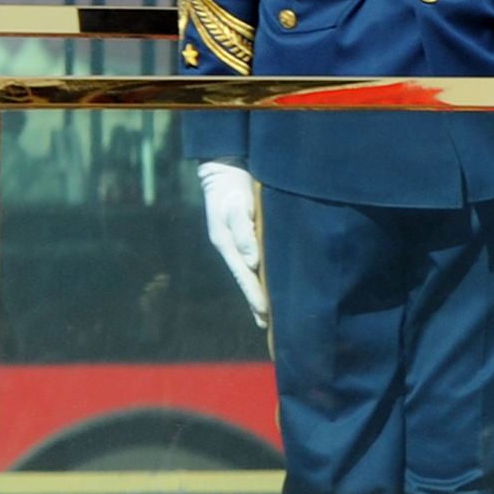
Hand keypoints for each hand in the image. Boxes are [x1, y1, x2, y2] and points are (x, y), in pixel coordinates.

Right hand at [195, 162, 268, 327]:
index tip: (265, 315)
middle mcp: (230, 247)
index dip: (255, 296)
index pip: (244, 276)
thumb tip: (253, 261)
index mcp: (226, 244)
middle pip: (244, 280)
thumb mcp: (237, 205)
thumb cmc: (233, 186)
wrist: (225, 168)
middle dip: (255, 301)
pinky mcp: (242, 235)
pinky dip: (258, 275)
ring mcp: (235, 242)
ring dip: (257, 291)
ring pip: (247, 273)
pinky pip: (251, 261)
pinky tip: (266, 282)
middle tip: (268, 324)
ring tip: (267, 313)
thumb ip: (244, 231)